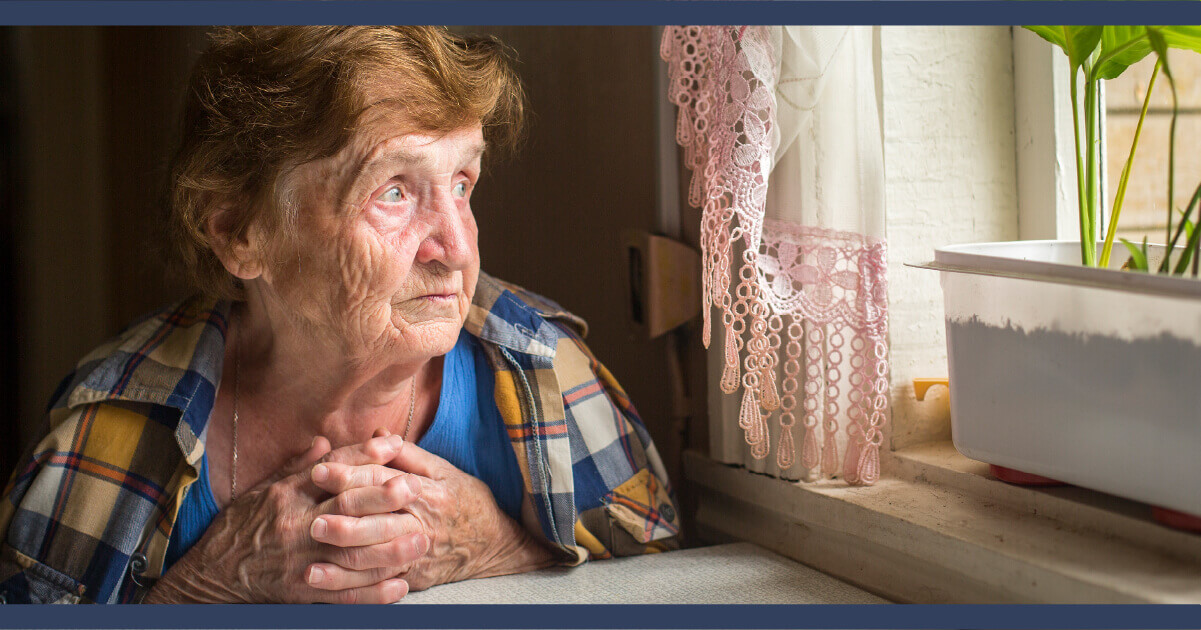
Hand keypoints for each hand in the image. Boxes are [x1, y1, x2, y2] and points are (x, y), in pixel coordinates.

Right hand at [145, 435, 425, 603]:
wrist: (212, 575)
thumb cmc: (240, 528)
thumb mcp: (262, 490)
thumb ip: (296, 467)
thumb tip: (325, 441)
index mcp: (288, 495)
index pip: (332, 470)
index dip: (363, 456)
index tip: (394, 446)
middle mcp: (296, 524)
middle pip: (344, 507)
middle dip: (381, 498)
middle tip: (414, 489)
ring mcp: (300, 558)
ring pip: (351, 552)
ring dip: (389, 549)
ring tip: (421, 541)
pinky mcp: (302, 590)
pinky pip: (342, 594)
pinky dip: (373, 593)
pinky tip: (400, 588)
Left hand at [308, 435, 556, 590]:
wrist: (496, 544)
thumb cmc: (468, 501)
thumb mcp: (445, 471)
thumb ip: (408, 454)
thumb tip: (378, 435)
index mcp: (426, 492)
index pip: (382, 481)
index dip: (349, 475)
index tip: (319, 471)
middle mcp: (421, 524)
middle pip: (375, 521)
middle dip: (340, 519)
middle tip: (309, 518)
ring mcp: (417, 554)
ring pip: (373, 556)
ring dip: (339, 556)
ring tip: (308, 554)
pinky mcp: (414, 577)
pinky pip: (378, 582)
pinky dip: (349, 583)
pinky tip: (324, 581)